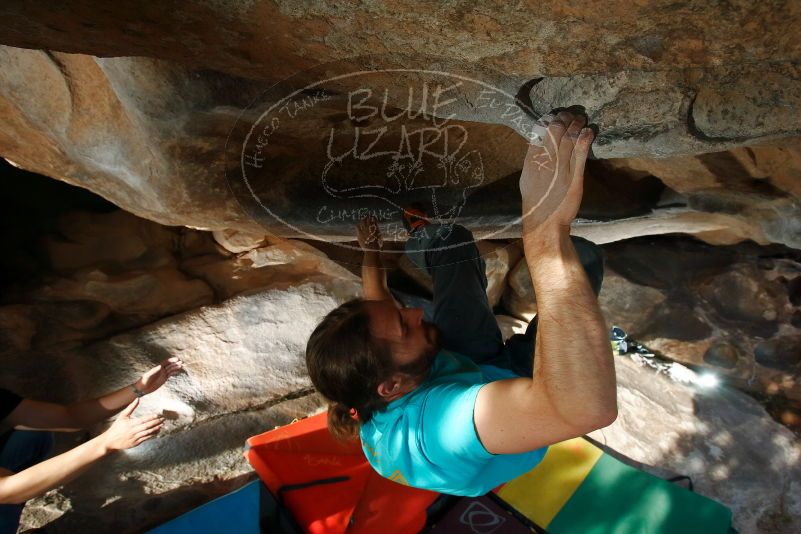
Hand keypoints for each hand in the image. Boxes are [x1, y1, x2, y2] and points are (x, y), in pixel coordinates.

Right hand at [100, 398, 163, 450]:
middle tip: (163, 419)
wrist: (109, 441)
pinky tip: (156, 431)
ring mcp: (134, 438)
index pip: (143, 420)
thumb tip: (137, 399)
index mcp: (130, 424)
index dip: (151, 418)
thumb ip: (131, 407)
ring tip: (162, 425)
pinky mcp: (135, 443)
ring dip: (155, 429)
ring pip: (147, 433)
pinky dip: (152, 435)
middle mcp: (133, 431)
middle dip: (156, 422)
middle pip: (147, 426)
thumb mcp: (122, 416)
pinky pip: (145, 438)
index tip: (157, 415)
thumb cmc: (116, 427)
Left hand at [135, 357, 183, 394]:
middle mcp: (161, 370)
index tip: (177, 359)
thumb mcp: (148, 375)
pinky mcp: (164, 379)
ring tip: (182, 365)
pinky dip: (174, 372)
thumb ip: (154, 371)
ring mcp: (162, 374)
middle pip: (169, 365)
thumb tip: (161, 366)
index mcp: (157, 368)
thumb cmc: (144, 381)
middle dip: (175, 363)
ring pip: (171, 369)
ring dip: (176, 367)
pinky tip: (178, 370)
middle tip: (182, 362)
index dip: (171, 360)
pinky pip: (170, 374)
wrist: (142, 388)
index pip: (166, 362)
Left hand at [357, 216, 382, 251]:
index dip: (373, 217)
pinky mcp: (359, 234)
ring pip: (362, 222)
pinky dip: (358, 225)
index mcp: (376, 228)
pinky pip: (357, 227)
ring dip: (362, 220)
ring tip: (363, 219)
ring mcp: (364, 231)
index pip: (374, 220)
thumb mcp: (380, 237)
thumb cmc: (377, 245)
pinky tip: (357, 225)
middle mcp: (370, 228)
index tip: (373, 216)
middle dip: (367, 217)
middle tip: (367, 216)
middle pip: (368, 220)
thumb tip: (377, 228)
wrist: (372, 250)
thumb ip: (378, 231)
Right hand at [520, 111, 593, 234]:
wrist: (545, 221)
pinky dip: (585, 140)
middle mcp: (545, 162)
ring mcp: (560, 169)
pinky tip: (589, 131)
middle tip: (570, 114)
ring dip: (576, 125)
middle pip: (555, 131)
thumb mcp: (527, 178)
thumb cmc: (536, 201)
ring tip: (580, 118)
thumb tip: (537, 144)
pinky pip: (581, 154)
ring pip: (569, 138)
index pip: (538, 132)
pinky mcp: (574, 177)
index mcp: (531, 161)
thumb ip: (533, 160)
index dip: (548, 120)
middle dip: (564, 118)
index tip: (554, 116)